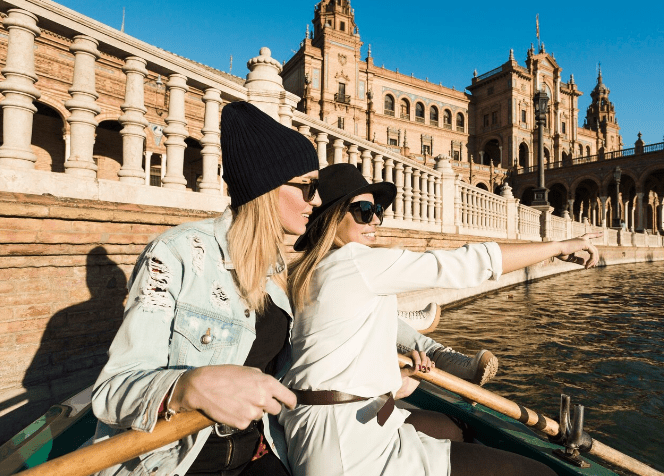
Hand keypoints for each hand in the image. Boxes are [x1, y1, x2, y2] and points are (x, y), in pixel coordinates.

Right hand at [169, 365, 296, 429]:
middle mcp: (263, 399)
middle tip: (255, 400)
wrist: (203, 386)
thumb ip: (262, 380)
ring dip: (253, 410)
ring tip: (238, 401)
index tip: (290, 405)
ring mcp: (253, 412)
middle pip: (276, 409)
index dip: (291, 402)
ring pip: (260, 415)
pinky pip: (247, 422)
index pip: (288, 398)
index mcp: (267, 383)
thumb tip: (271, 388)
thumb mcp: (248, 370)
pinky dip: (242, 417)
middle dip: (268, 406)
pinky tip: (232, 408)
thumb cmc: (225, 375)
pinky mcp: (242, 423)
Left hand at [396, 351, 432, 398]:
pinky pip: (429, 364)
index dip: (417, 358)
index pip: (414, 353)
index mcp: (405, 358)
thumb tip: (416, 368)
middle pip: (421, 354)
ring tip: (427, 371)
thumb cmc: (398, 381)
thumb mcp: (401, 375)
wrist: (401, 389)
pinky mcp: (422, 370)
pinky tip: (432, 368)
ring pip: (426, 358)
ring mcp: (418, 365)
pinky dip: (432, 365)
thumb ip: (407, 371)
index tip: (417, 367)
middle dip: (424, 360)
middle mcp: (412, 360)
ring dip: (428, 363)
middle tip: (423, 369)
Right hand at [556, 233, 600, 268]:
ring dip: (593, 261)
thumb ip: (578, 260)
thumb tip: (584, 262)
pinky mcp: (584, 243)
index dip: (596, 234)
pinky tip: (587, 265)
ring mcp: (583, 240)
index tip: (602, 233)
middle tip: (593, 266)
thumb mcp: (571, 258)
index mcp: (577, 240)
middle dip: (595, 258)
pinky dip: (592, 260)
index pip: (588, 235)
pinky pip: (593, 253)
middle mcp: (581, 239)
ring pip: (595, 251)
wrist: (556, 249)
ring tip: (588, 267)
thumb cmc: (560, 253)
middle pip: (594, 247)